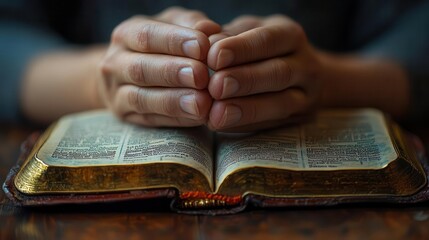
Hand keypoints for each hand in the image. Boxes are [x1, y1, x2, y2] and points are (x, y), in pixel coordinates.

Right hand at [97, 7, 220, 126]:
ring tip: (202, 102)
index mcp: (126, 34)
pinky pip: (150, 120)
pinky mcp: (125, 115)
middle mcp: (115, 63)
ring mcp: (116, 92)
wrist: (132, 72)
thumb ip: (193, 25)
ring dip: (173, 101)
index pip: (147, 36)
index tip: (203, 46)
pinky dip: (176, 118)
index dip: (174, 41)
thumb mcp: (176, 26)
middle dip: (172, 73)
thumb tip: (210, 29)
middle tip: (201, 76)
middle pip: (140, 69)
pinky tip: (198, 116)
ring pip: (141, 98)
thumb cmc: (165, 44)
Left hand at [206, 15, 322, 131]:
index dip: (242, 49)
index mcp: (290, 35)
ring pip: (281, 104)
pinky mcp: (299, 119)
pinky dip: (246, 126)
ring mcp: (306, 96)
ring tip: (217, 114)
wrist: (301, 75)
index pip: (268, 40)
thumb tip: (203, 39)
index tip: (214, 57)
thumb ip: (226, 35)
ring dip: (247, 110)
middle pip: (279, 73)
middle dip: (246, 80)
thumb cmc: (262, 48)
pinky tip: (223, 125)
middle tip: (216, 87)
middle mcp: (306, 65)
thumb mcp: (248, 32)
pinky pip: (273, 125)